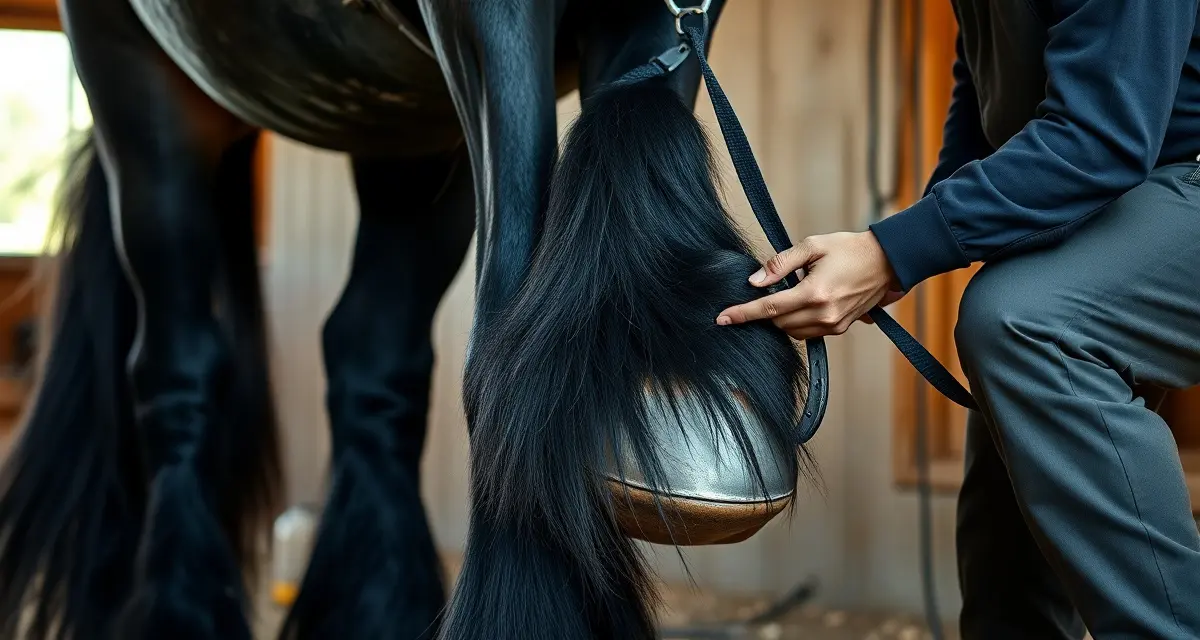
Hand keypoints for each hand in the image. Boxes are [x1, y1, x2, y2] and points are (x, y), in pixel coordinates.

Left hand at [716, 231, 900, 339]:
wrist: (886, 262)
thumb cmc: (849, 249)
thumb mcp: (812, 246)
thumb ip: (780, 263)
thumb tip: (754, 281)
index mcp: (815, 293)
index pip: (769, 308)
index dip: (742, 313)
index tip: (722, 318)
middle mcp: (824, 314)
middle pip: (778, 323)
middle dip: (764, 312)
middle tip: (762, 293)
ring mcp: (833, 325)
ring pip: (791, 332)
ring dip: (780, 318)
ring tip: (787, 295)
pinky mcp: (840, 329)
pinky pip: (807, 333)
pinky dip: (796, 323)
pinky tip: (800, 304)